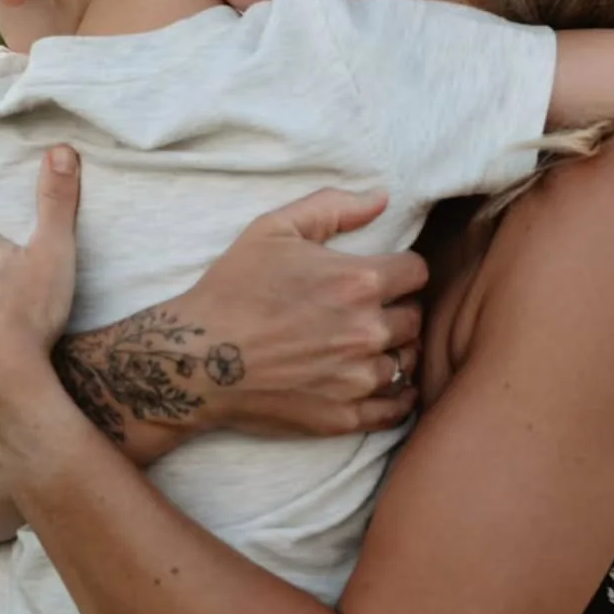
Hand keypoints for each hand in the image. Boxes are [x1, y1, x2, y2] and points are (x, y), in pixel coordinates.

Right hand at [168, 186, 428, 437]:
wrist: (195, 358)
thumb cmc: (232, 289)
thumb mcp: (274, 229)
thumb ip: (333, 206)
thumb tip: (382, 197)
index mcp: (358, 281)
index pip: (417, 273)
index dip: (402, 271)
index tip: (385, 277)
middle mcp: (367, 331)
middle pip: (415, 318)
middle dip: (398, 311)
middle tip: (372, 312)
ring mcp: (357, 378)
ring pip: (408, 362)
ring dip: (396, 351)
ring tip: (371, 346)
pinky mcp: (344, 416)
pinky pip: (396, 410)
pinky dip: (398, 398)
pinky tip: (387, 388)